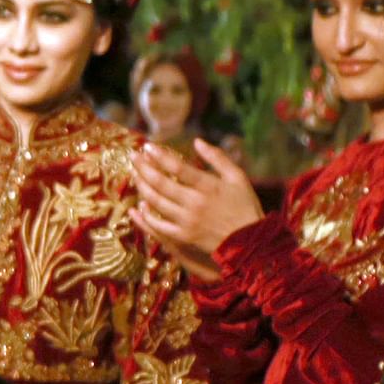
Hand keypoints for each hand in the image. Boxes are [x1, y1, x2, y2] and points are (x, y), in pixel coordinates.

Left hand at [128, 140, 262, 281]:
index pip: (177, 167)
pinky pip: (158, 226)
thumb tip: (197, 141)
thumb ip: (218, 158)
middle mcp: (194, 203)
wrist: (250, 241)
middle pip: (161, 183)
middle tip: (133, 156)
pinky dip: (146, 216)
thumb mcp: (238, 177)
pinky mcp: (183, 236)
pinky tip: (139, 206)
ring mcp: (187, 221)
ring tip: (135, 175)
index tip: (147, 146)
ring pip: (156, 202)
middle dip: (143, 168)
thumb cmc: (245, 206)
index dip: (159, 156)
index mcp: (208, 186)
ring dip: (142, 187)